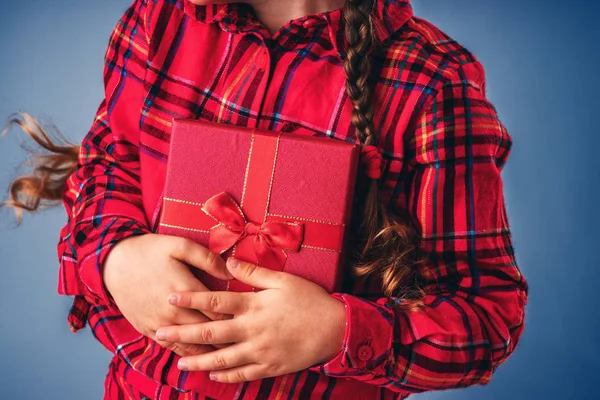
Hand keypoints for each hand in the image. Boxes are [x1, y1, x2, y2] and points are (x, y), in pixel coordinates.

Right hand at [103, 233, 233, 356]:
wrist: (113, 263)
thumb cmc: (149, 251)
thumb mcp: (179, 245)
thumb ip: (206, 258)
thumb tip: (230, 271)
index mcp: (185, 290)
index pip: (219, 312)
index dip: (236, 317)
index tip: (250, 317)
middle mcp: (173, 312)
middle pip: (208, 332)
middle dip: (227, 336)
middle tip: (246, 339)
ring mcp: (159, 324)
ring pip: (191, 346)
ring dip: (210, 350)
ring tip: (229, 353)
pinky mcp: (148, 330)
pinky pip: (172, 348)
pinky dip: (188, 352)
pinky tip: (200, 355)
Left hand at [155, 257, 346, 382]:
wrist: (335, 329)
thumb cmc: (309, 300)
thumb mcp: (284, 280)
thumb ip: (254, 272)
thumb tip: (229, 261)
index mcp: (254, 305)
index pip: (215, 300)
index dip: (191, 298)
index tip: (170, 298)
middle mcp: (252, 330)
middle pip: (211, 332)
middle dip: (183, 333)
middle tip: (160, 334)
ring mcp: (260, 351)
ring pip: (222, 358)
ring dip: (199, 360)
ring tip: (180, 361)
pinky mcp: (270, 367)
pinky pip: (243, 374)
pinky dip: (226, 375)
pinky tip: (212, 374)